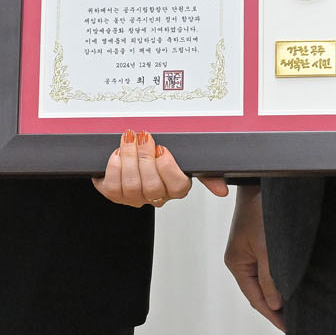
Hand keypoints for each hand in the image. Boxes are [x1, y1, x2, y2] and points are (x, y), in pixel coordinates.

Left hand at [93, 130, 225, 207]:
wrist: (129, 158)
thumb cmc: (159, 158)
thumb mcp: (184, 159)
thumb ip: (205, 172)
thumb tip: (222, 189)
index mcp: (175, 188)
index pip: (177, 186)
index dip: (168, 168)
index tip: (162, 148)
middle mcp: (155, 196)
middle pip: (152, 186)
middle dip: (145, 158)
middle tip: (143, 137)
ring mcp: (135, 197)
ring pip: (132, 186)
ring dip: (129, 158)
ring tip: (129, 139)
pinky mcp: (115, 194)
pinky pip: (113, 187)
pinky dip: (114, 167)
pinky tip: (117, 153)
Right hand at [223, 186, 283, 329]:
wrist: (264, 181)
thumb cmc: (262, 209)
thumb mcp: (268, 248)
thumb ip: (270, 277)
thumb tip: (274, 304)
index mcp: (237, 263)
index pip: (256, 298)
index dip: (273, 315)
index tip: (289, 329)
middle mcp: (241, 259)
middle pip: (259, 291)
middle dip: (276, 307)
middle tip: (296, 322)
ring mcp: (250, 250)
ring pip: (266, 279)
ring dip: (280, 293)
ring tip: (297, 308)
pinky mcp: (260, 241)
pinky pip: (270, 266)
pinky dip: (280, 278)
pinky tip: (293, 283)